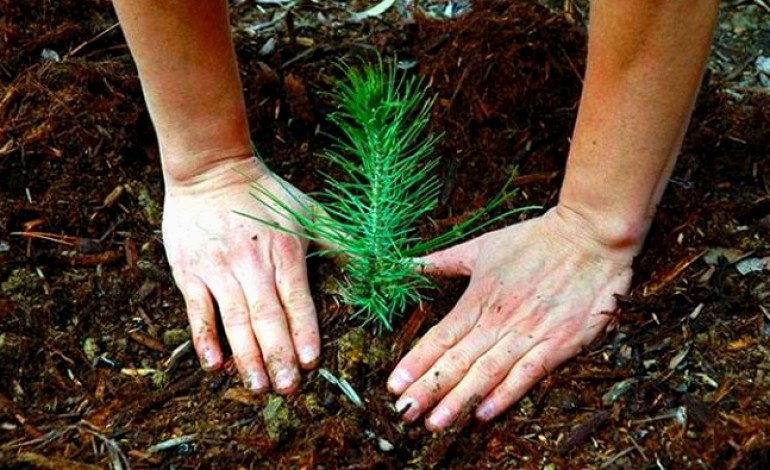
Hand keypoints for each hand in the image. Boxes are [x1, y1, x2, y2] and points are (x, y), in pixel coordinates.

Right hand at [162, 156, 319, 393]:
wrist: (210, 168)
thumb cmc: (265, 192)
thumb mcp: (308, 210)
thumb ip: (340, 240)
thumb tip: (377, 262)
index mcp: (285, 250)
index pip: (296, 298)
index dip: (304, 331)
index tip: (311, 362)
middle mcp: (252, 262)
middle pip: (267, 316)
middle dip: (279, 355)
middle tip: (289, 388)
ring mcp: (219, 268)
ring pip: (235, 320)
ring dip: (247, 356)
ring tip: (259, 386)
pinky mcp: (190, 271)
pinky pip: (197, 310)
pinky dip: (205, 338)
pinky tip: (214, 364)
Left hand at [387, 206, 635, 429]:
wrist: (589, 237)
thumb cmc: (534, 240)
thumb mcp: (482, 246)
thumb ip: (444, 261)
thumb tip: (409, 264)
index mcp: (478, 299)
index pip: (440, 337)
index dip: (415, 363)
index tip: (394, 385)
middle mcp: (498, 321)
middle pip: (456, 361)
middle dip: (428, 389)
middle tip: (405, 413)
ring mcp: (528, 334)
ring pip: (486, 373)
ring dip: (458, 399)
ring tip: (435, 422)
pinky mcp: (558, 344)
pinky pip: (527, 375)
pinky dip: (505, 395)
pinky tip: (483, 413)